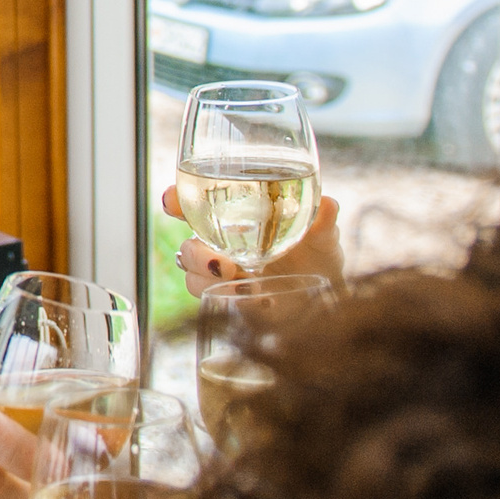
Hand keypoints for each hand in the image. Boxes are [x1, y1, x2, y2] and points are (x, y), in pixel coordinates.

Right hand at [161, 188, 343, 295]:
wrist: (327, 297)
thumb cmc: (319, 256)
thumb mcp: (324, 237)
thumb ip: (323, 222)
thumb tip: (328, 206)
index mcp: (234, 218)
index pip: (192, 205)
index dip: (175, 201)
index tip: (172, 202)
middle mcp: (221, 244)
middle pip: (187, 243)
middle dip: (195, 253)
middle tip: (222, 263)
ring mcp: (223, 273)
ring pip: (192, 274)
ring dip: (208, 278)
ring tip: (244, 282)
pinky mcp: (229, 298)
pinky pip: (212, 298)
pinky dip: (230, 296)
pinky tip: (262, 297)